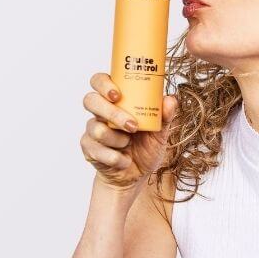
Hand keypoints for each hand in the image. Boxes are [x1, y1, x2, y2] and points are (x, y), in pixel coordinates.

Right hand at [80, 73, 176, 189]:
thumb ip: (165, 117)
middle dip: (111, 112)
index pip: (99, 81)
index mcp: (116, 102)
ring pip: (97, 128)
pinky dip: (116, 158)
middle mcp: (101, 113)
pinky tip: (124, 160)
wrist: (136, 176)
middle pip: (90, 100)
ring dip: (118, 140)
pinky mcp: (88, 148)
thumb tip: (170, 100)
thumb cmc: (145, 148)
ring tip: (128, 145)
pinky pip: (97, 150)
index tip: (117, 94)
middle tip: (132, 125)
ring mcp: (92, 130)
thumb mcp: (160, 133)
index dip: (104, 84)